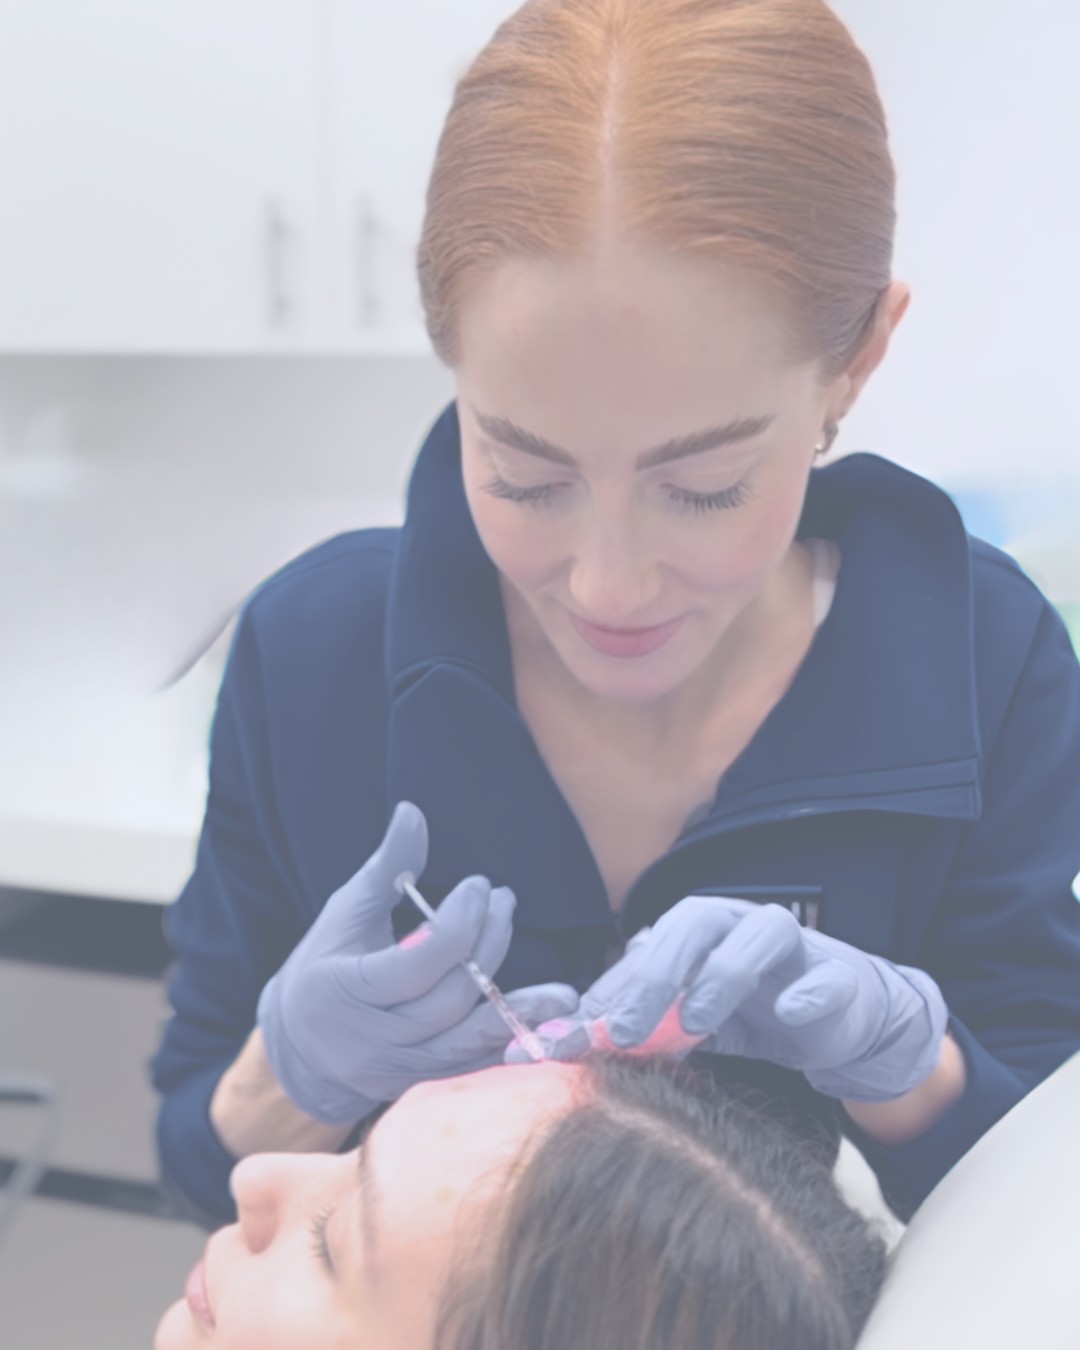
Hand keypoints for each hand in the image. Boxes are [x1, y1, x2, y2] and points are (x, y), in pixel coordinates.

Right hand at [257, 801, 578, 1123]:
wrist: (299, 1047)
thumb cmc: (324, 964)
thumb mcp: (345, 912)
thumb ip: (385, 867)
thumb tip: (413, 812)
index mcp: (343, 991)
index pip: (414, 964)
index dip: (457, 924)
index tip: (479, 886)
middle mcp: (370, 1040)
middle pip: (447, 999)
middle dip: (487, 946)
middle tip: (505, 902)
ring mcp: (395, 1071)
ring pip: (466, 1042)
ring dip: (517, 1012)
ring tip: (562, 993)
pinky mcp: (418, 1086)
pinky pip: (472, 1069)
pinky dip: (509, 1047)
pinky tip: (546, 1030)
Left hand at [541, 897, 948, 1102]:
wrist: (838, 1021)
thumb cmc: (749, 1012)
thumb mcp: (685, 1023)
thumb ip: (637, 1025)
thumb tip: (564, 1043)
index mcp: (697, 930)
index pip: (645, 948)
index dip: (607, 988)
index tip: (571, 1036)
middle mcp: (740, 924)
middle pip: (694, 922)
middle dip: (653, 975)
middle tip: (621, 1030)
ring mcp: (794, 947)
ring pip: (760, 932)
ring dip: (723, 973)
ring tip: (695, 1022)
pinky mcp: (840, 976)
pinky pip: (827, 977)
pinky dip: (808, 993)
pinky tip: (789, 1013)